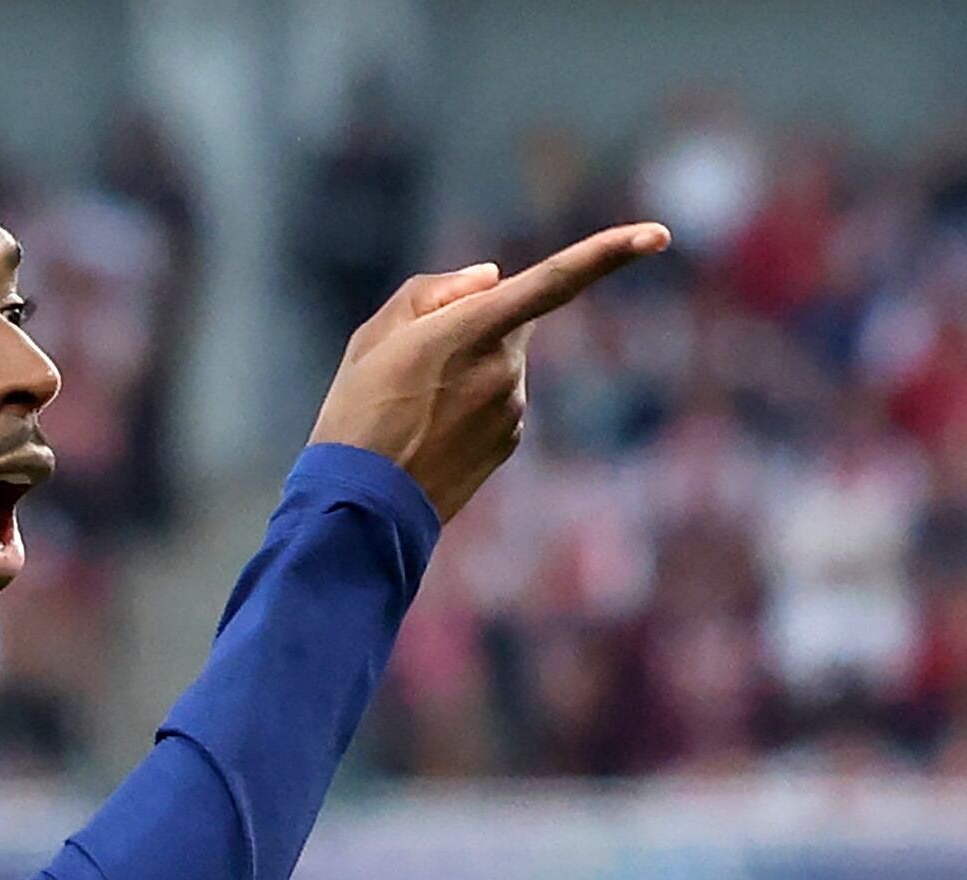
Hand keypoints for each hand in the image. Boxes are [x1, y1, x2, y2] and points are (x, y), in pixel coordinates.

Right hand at [307, 222, 670, 521]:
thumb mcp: (373, 337)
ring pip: (500, 363)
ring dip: (464, 372)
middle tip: (409, 366)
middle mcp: (504, 368)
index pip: (554, 281)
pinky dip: (467, 408)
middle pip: (509, 320)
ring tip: (409, 412)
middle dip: (474, 326)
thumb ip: (433, 291)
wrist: (361, 509)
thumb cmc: (356, 414)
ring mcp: (512, 408)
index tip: (659, 235)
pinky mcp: (509, 440)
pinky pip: (497, 402)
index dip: (609, 253)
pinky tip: (427, 436)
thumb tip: (493, 277)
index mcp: (471, 331)